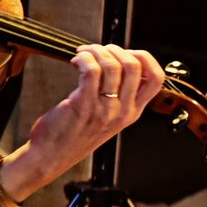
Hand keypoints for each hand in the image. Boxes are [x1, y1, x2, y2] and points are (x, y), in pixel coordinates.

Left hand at [18, 44, 164, 185]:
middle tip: (99, 50)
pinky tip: (76, 61)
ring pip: (112, 65)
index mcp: (132, 113)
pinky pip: (90, 70)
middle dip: (116, 49)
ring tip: (84, 53)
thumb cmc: (72, 135)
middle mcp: (122, 111)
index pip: (156, 79)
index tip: (126, 52)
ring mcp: (104, 109)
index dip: (144, 58)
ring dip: (96, 51)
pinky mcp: (84, 105)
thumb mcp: (106, 119)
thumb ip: (116, 97)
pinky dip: (83, 58)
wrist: (50, 157)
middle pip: (135, 66)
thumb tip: (117, 63)